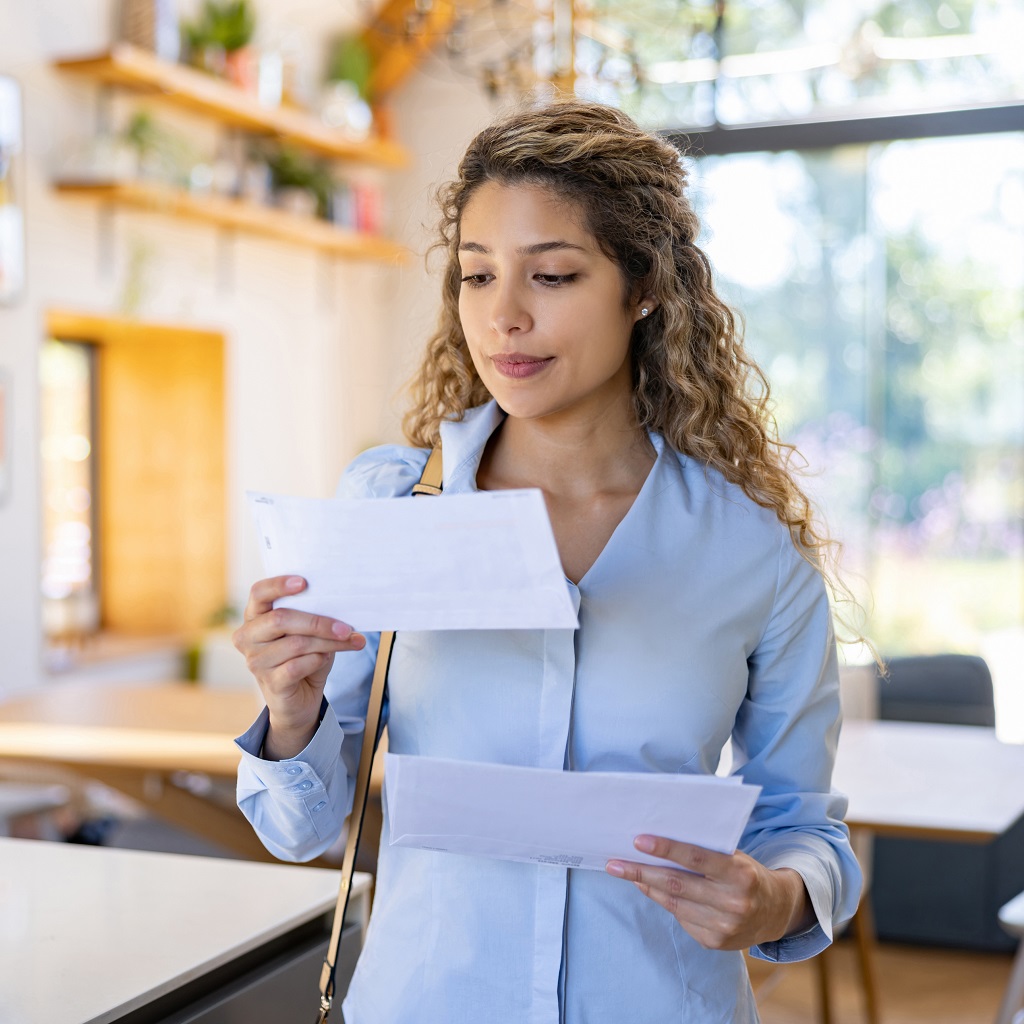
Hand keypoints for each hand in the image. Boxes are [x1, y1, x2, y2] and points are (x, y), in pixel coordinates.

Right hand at [233, 575, 365, 759]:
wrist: (300, 698)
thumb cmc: (304, 657)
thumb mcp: (308, 632)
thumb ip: (312, 616)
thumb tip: (339, 605)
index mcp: (255, 616)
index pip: (258, 593)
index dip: (278, 585)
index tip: (304, 582)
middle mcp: (249, 637)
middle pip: (281, 619)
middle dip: (319, 622)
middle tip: (346, 627)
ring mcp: (256, 661)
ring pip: (296, 644)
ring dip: (328, 642)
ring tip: (350, 641)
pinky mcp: (270, 682)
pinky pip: (298, 666)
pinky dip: (318, 660)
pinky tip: (326, 659)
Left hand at [606, 836, 813, 950]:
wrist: (775, 912)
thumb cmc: (747, 873)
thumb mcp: (734, 857)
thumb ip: (705, 852)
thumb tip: (658, 845)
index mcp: (740, 874)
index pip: (697, 858)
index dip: (666, 849)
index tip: (638, 841)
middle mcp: (733, 902)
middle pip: (677, 884)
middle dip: (641, 872)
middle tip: (614, 863)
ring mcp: (724, 926)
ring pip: (674, 903)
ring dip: (646, 886)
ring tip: (625, 872)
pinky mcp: (715, 942)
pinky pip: (681, 918)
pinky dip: (663, 901)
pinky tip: (649, 888)